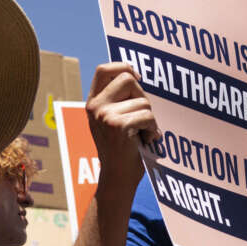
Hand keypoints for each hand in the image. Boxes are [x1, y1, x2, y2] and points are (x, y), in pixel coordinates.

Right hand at [85, 63, 157, 193]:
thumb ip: (118, 100)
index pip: (104, 69)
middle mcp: (95, 107)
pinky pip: (148, 116)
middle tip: (142, 117)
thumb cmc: (122, 149)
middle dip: (142, 96)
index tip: (136, 79)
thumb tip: (135, 75)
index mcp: (93, 103)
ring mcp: (105, 116)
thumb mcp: (113, 120)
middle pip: (127, 79)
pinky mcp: (118, 126)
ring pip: (143, 101)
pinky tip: (147, 140)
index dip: (123, 67)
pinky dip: (153, 129)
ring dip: (150, 118)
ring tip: (143, 134)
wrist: (117, 177)